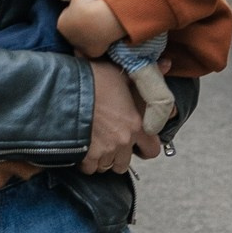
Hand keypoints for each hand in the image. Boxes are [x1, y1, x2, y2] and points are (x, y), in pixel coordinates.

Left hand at [57, 0, 124, 56]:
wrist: (102, 19)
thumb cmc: (89, 4)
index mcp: (61, 24)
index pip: (67, 17)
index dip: (76, 12)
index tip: (85, 9)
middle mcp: (67, 38)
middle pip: (74, 31)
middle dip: (81, 26)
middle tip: (92, 18)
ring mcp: (80, 47)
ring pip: (83, 41)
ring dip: (88, 36)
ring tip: (99, 28)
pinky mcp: (91, 53)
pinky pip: (93, 48)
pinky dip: (97, 44)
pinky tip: (103, 38)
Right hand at [80, 59, 161, 173]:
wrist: (63, 90)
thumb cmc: (92, 80)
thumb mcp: (121, 73)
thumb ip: (145, 75)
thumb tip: (168, 63)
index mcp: (136, 124)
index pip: (152, 150)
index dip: (145, 147)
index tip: (137, 142)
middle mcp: (123, 141)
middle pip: (125, 163)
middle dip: (119, 155)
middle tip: (110, 141)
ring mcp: (104, 151)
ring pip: (106, 167)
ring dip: (102, 159)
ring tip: (95, 144)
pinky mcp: (85, 156)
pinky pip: (89, 168)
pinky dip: (87, 162)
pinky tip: (83, 148)